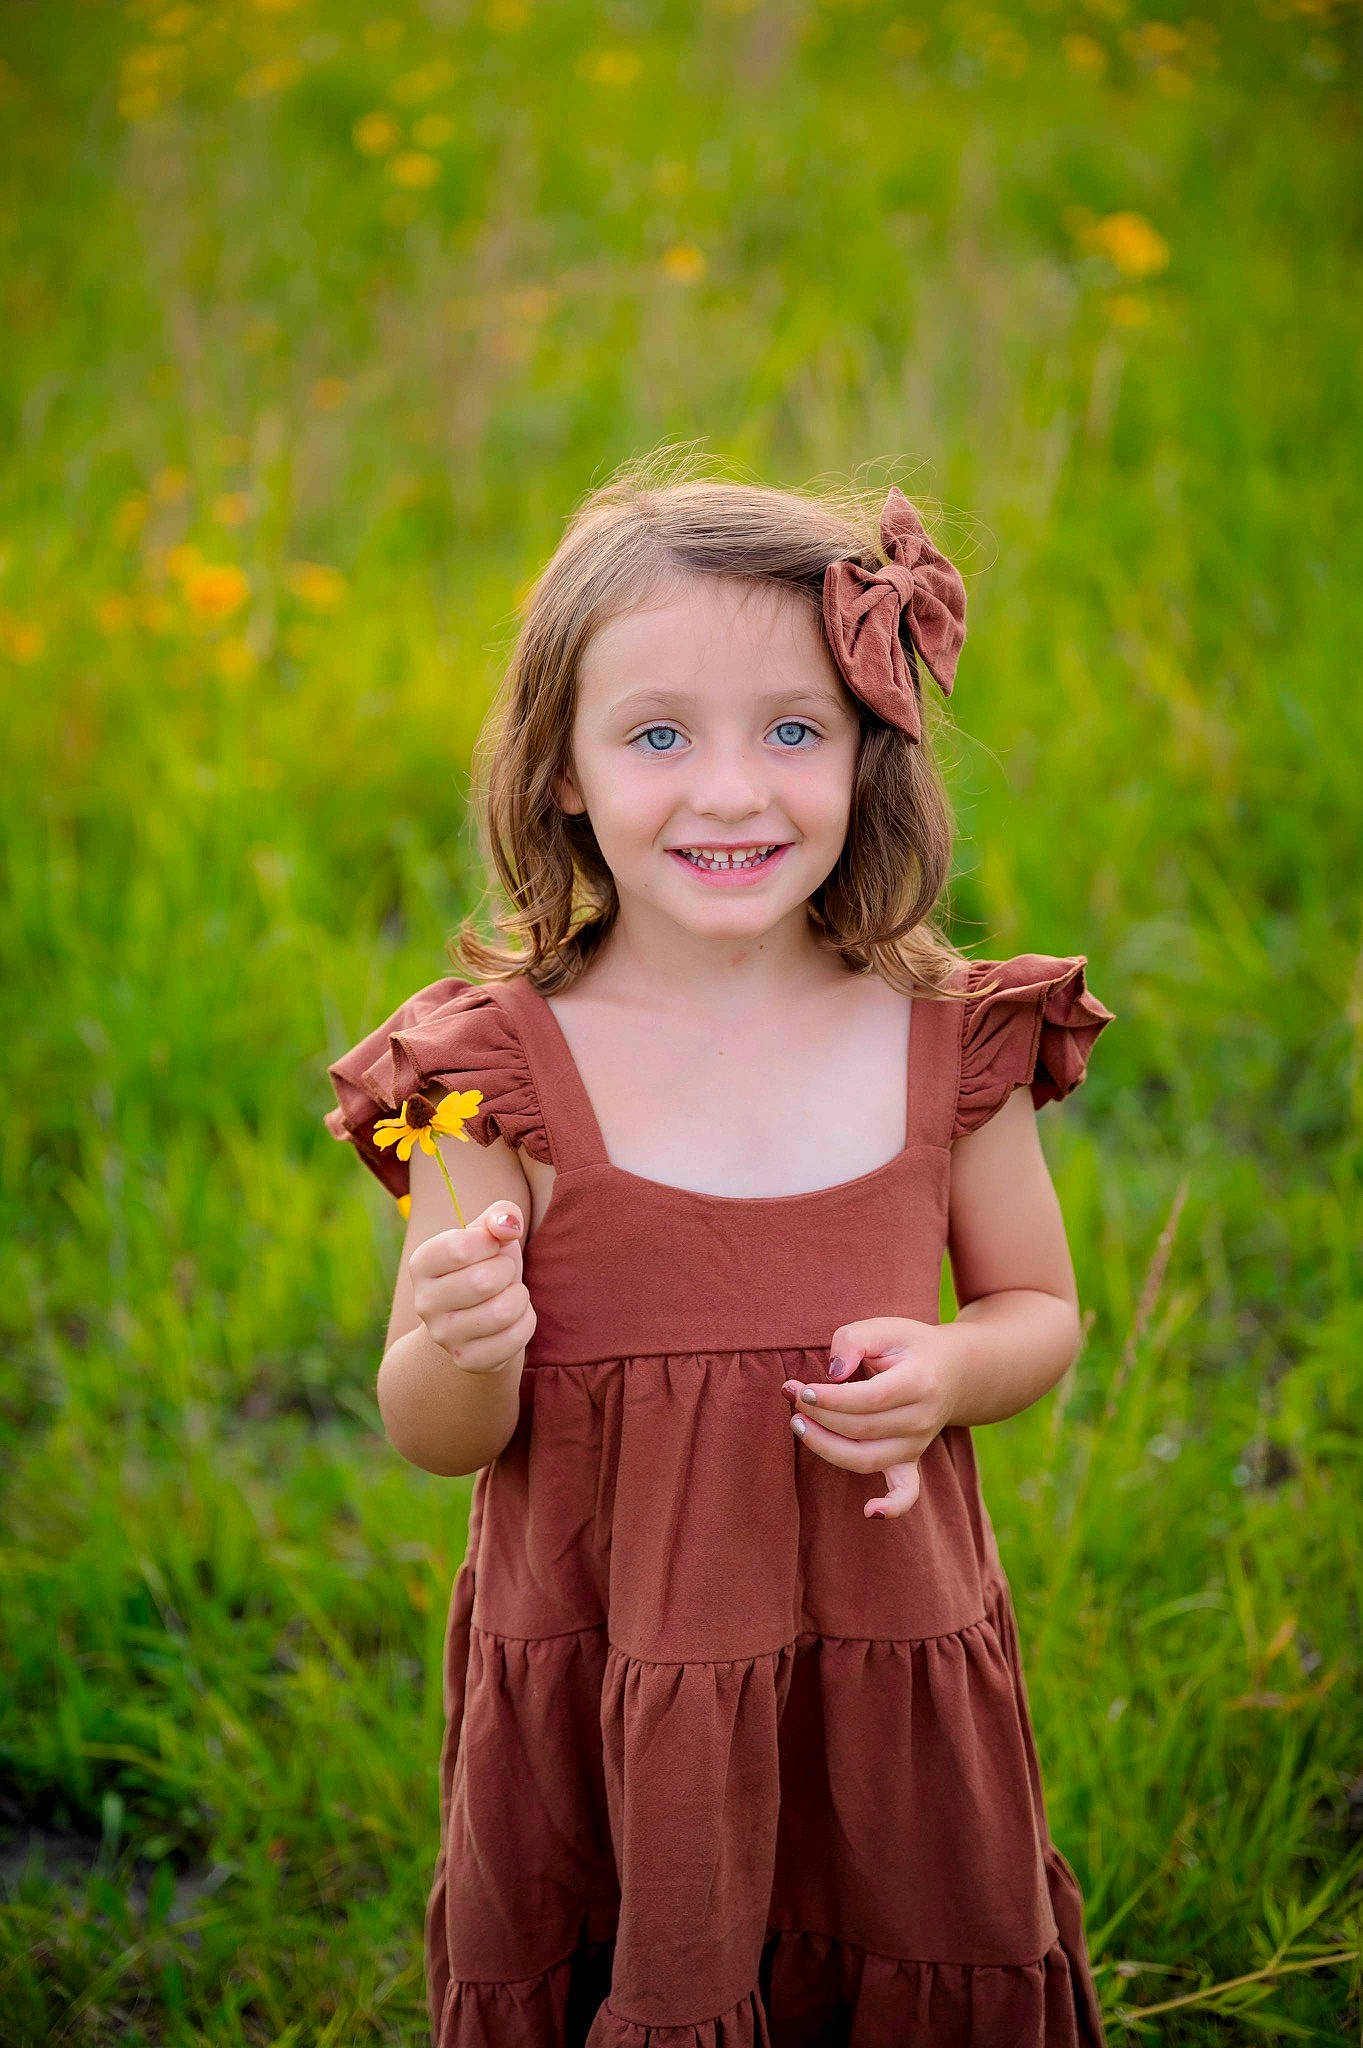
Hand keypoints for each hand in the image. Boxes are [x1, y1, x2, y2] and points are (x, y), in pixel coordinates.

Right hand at [407, 1201, 535, 1373]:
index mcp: (422, 1264)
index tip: (494, 1245)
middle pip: (483, 1281)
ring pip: (503, 1311)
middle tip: (504, 1273)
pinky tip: (514, 1319)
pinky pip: (514, 1339)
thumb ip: (500, 1215)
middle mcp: (424, 1302)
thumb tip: (509, 1224)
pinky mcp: (468, 1360)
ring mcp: (443, 1336)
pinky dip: (526, 1323)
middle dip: (508, 1271)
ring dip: (520, 1297)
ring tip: (510, 1294)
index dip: (491, 1242)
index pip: (459, 1248)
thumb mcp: (489, 1234)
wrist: (478, 1319)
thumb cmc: (486, 1265)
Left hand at [780, 1317, 967, 1519]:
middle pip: (862, 1429)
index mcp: (919, 1382)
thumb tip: (831, 1373)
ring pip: (867, 1459)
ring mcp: (917, 1444)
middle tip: (792, 1394)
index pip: (870, 1399)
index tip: (802, 1388)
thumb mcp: (885, 1327)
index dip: (831, 1399)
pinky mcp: (911, 1460)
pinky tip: (869, 1512)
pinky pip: (907, 1492)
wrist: (953, 1370)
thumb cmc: (909, 1346)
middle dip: (818, 1415)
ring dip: (826, 1447)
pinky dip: (892, 1507)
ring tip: (797, 1424)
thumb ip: (853, 1341)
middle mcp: (922, 1419)